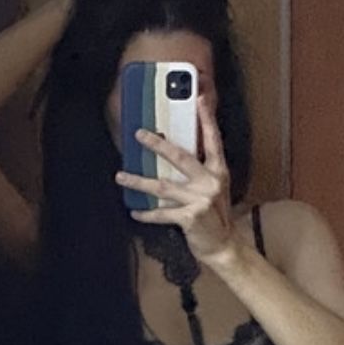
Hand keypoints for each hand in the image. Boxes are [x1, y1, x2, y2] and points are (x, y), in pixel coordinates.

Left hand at [115, 96, 238, 264]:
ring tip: (120, 176)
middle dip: (158, 145)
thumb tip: (172, 153)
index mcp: (218, 170)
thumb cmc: (214, 214)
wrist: (223, 245)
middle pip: (181, 157)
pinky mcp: (190, 218)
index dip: (207, 119)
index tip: (200, 99)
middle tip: (139, 134)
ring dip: (138, 181)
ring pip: (162, 186)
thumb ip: (199, 170)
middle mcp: (210, 182)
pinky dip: (146, 213)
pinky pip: (161, 213)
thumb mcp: (213, 187)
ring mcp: (200, 200)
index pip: (213, 140)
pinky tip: (134, 211)